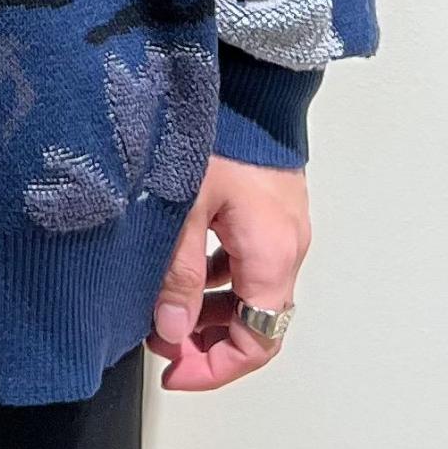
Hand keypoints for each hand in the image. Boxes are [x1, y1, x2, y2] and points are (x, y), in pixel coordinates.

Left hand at [147, 155, 309, 390]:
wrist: (248, 78)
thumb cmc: (219, 132)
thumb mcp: (183, 207)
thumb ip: (177, 274)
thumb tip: (171, 331)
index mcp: (271, 254)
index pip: (257, 341)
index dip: (215, 368)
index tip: (173, 370)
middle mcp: (287, 246)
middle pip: (256, 321)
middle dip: (207, 342)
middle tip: (160, 342)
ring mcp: (281, 226)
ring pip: (250, 290)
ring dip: (210, 309)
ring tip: (163, 308)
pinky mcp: (269, 206)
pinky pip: (247, 259)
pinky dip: (217, 275)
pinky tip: (181, 268)